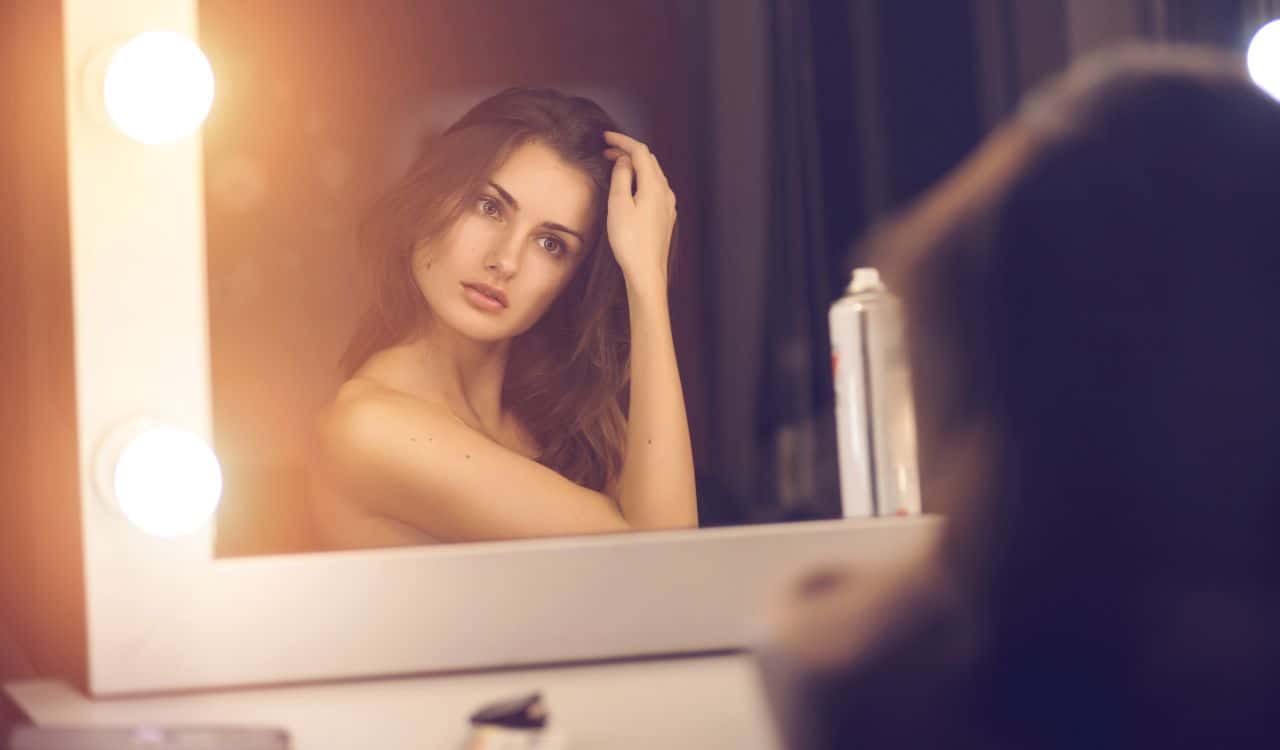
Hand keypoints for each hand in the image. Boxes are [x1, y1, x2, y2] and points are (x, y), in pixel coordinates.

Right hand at [602, 130, 677, 287]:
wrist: (647, 271)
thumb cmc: (630, 241)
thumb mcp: (618, 205)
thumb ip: (621, 177)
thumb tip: (624, 161)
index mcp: (654, 185)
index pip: (640, 151)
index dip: (622, 140)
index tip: (606, 136)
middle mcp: (665, 191)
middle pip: (648, 160)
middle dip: (628, 151)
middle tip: (606, 151)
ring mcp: (667, 204)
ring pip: (653, 174)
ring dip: (635, 166)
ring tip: (615, 166)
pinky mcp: (665, 216)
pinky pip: (655, 188)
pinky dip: (641, 180)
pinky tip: (630, 187)